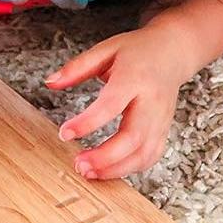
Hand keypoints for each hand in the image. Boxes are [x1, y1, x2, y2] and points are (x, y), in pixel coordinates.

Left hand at [45, 29, 183, 179]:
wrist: (172, 52)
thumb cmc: (138, 51)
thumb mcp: (105, 50)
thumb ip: (77, 67)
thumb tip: (50, 82)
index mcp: (135, 77)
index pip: (111, 105)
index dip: (87, 123)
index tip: (65, 133)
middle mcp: (152, 101)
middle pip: (132, 137)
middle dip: (104, 157)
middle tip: (78, 164)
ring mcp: (161, 119)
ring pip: (144, 153)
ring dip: (116, 169)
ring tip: (89, 173)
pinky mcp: (164, 130)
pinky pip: (151, 156)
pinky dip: (131, 169)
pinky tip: (110, 170)